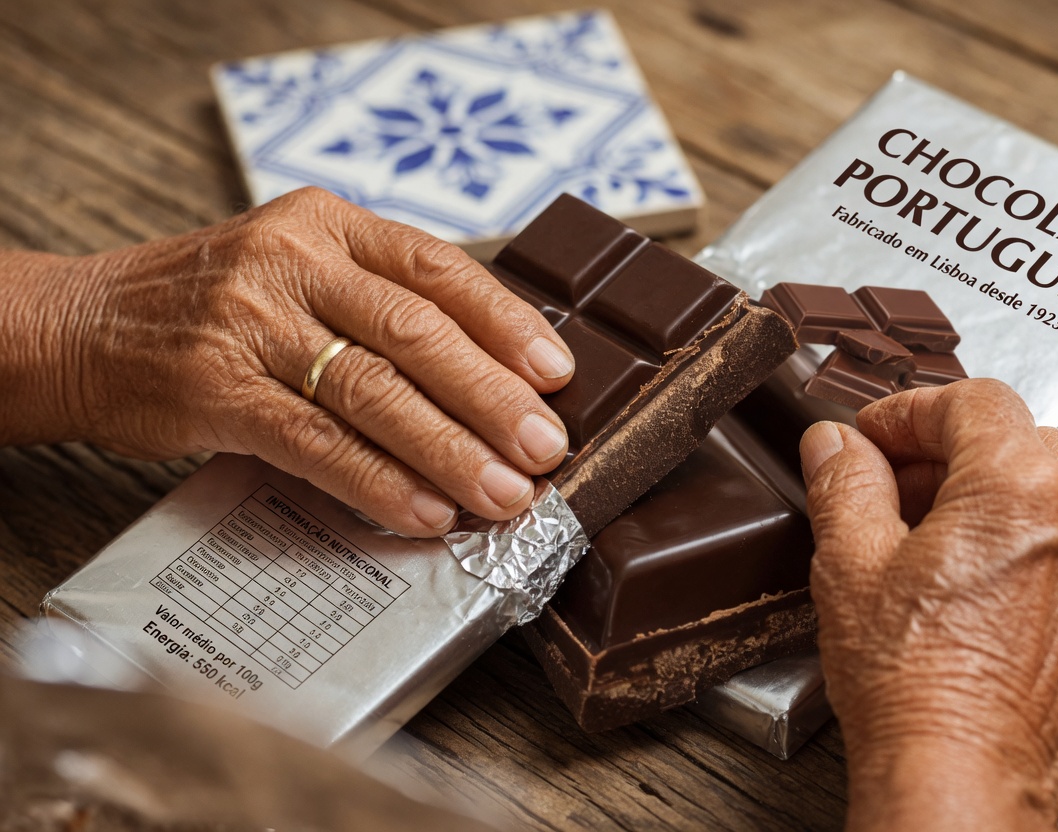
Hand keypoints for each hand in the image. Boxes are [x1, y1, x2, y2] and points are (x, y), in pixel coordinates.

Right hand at [1, 187, 573, 536]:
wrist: (84, 327)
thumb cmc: (213, 307)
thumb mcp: (297, 270)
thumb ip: (381, 305)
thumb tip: (493, 376)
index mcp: (328, 224)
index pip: (438, 268)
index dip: (507, 322)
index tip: (558, 373)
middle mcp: (293, 261)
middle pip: (416, 331)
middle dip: (492, 397)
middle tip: (546, 448)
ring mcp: (251, 323)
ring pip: (373, 389)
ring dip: (449, 448)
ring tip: (503, 493)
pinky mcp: (216, 390)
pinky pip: (315, 440)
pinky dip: (376, 480)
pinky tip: (423, 510)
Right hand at [800, 379, 1057, 830]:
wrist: (958, 779)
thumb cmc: (909, 683)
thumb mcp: (849, 562)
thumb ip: (843, 482)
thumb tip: (834, 443)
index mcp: (1018, 490)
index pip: (972, 402)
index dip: (909, 411)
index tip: (872, 438)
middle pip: (1021, 441)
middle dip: (951, 452)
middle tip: (894, 487)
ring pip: (1053, 499)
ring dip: (990, 500)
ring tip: (927, 544)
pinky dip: (1025, 554)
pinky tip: (970, 595)